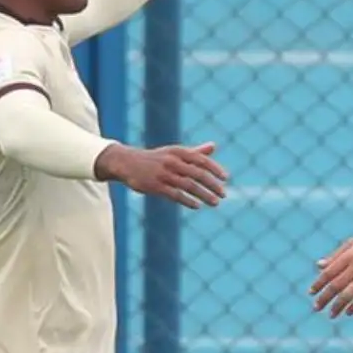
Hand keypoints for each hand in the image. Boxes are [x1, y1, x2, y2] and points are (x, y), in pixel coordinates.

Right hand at [95, 142, 226, 207]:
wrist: (127, 163)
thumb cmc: (156, 158)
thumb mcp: (175, 152)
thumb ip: (195, 152)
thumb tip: (214, 146)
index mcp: (178, 152)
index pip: (201, 160)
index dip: (215, 169)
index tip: (225, 178)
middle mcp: (172, 161)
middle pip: (197, 173)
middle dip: (213, 185)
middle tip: (224, 194)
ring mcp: (163, 174)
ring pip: (188, 185)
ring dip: (204, 195)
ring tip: (215, 202)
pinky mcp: (155, 186)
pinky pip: (175, 195)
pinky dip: (187, 201)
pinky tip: (197, 206)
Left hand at [310, 235, 352, 316]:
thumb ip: (335, 255)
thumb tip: (318, 266)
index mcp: (348, 256)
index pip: (328, 272)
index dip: (318, 283)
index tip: (311, 293)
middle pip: (336, 285)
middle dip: (324, 298)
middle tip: (316, 308)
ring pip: (348, 294)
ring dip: (338, 306)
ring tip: (331, 315)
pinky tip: (348, 312)